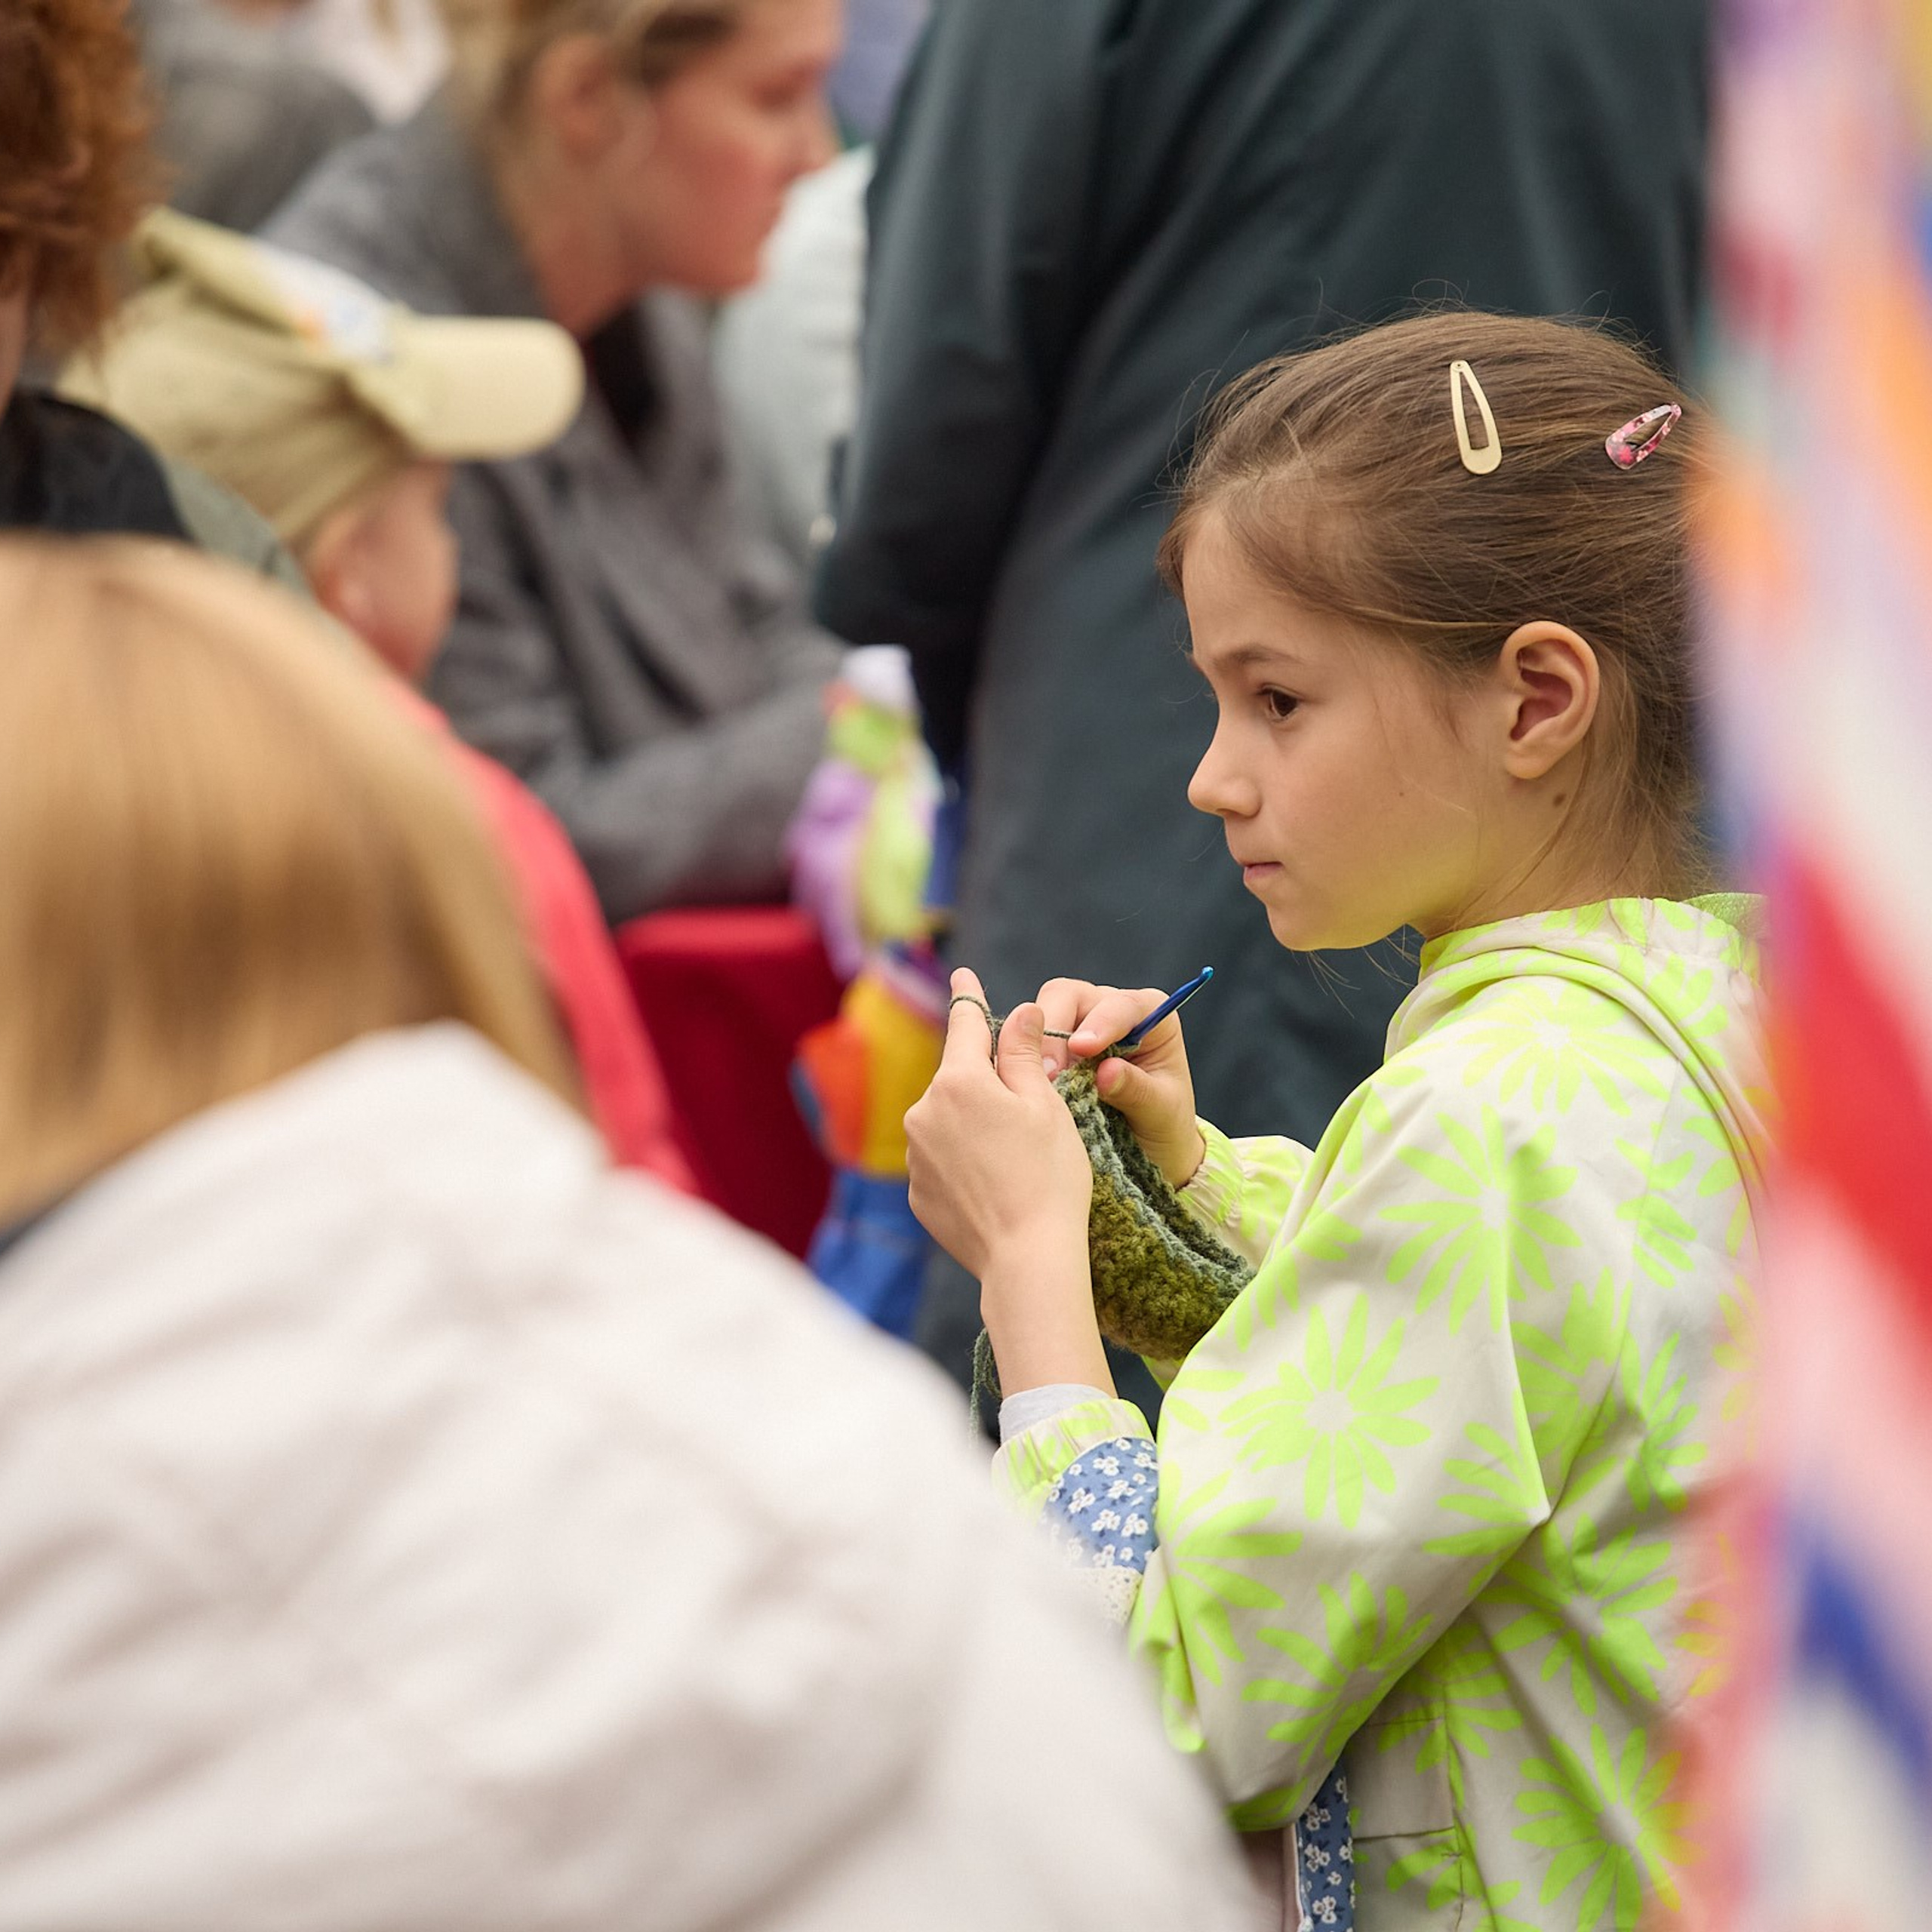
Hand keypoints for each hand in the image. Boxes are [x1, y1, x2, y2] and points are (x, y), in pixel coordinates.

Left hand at [906, 969, 1093, 1277]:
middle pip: (961, 1080)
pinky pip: (943, 1162)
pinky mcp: (917, 1192)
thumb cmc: (1048, 1176)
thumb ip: (1025, 1054)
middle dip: (988, 1085)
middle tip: (1028, 1117)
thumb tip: (1018, 1012)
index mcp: (960, 1081)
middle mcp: (925, 1111)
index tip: (962, 974)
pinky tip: (996, 1187)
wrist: (1027, 1259)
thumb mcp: (1046, 1105)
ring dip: (975, 1127)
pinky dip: (965, 1165)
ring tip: (1016, 1162)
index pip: (966, 1025)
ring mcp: (916, 1155)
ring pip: (949, 1122)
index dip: (969, 996)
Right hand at [1036, 979, 1206, 1189]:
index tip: (1082, 1048)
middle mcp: (1110, 1009)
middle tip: (1049, 1073)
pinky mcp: (1054, 1044)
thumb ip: (1136, 1089)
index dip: (1100, 1022)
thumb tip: (1106, 1072)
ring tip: (1040, 1083)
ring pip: (1043, 1013)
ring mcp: (1078, 1023)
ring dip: (1036, 1045)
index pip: (1120, 1005)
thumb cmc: (1163, 1121)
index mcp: (1150, 1014)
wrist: (1150, 1146)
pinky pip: (1030, 1038)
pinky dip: (1026, 1058)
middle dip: (1055, 1030)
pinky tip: (1028, 1084)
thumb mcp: (1161, 1111)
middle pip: (1069, 996)